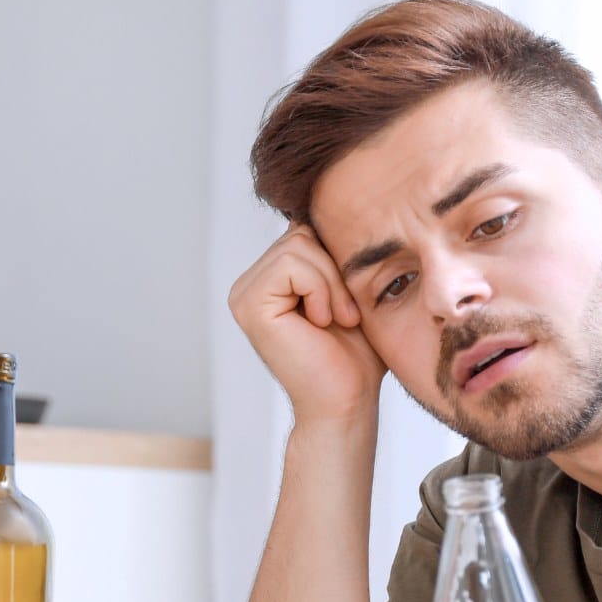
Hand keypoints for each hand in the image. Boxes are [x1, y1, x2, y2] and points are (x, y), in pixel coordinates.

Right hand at [229, 222, 385, 422]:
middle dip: (336, 271)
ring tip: (336, 320)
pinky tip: (321, 324)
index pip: (307, 229)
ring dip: (332, 285)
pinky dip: (320, 291)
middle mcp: (250, 283)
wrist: (348, 401)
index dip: (337, 259)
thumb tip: (332, 200)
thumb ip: (333, 251)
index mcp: (271, 278)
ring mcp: (244, 293)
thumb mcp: (349, 288)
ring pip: (299, 245)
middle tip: (345, 315)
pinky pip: (293, 265)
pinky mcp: (248, 304)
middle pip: (301, 232)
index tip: (347, 305)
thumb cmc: (357, 354)